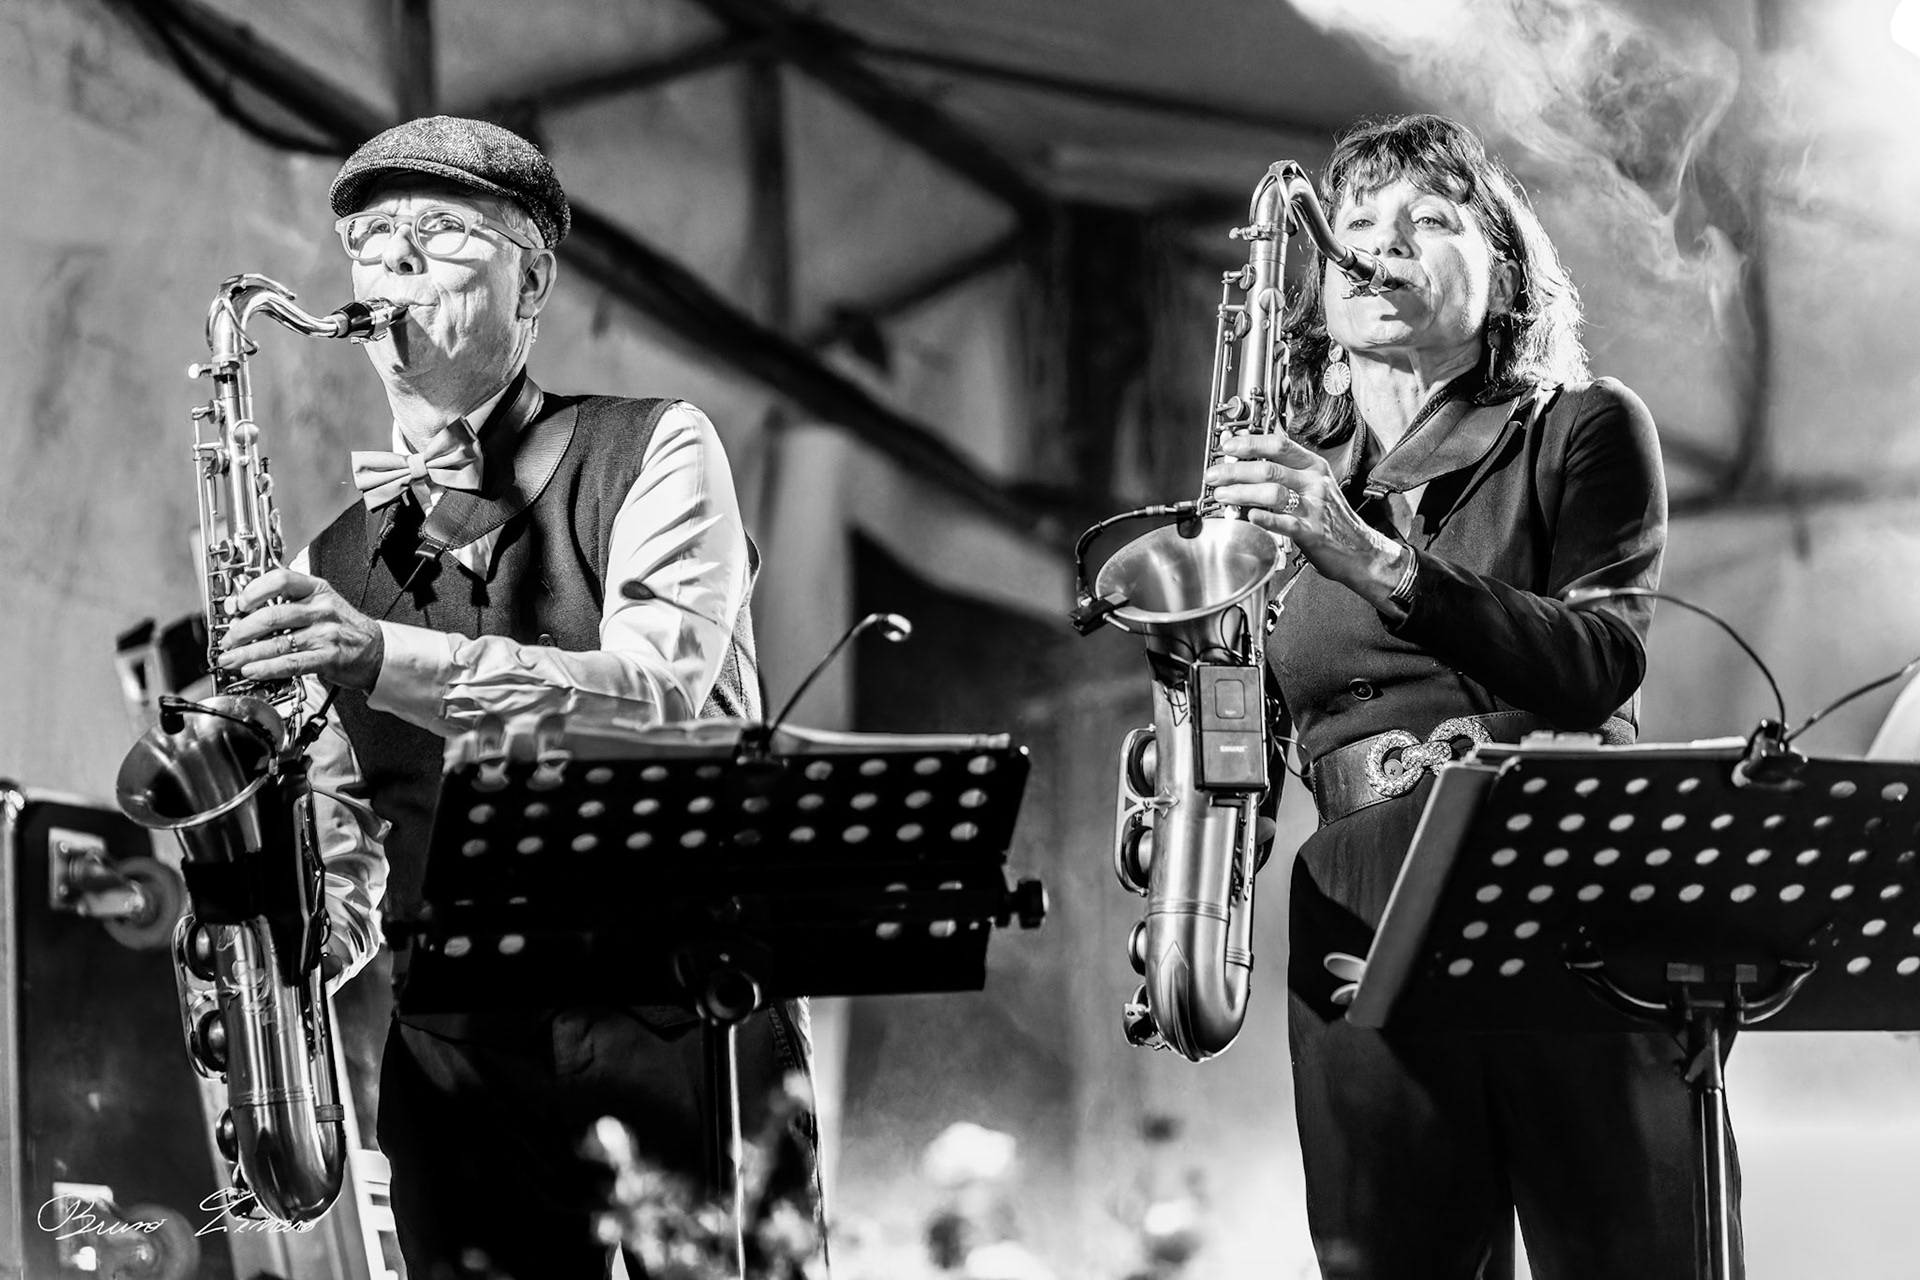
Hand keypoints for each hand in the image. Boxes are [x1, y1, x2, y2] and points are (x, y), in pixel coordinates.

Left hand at [217, 567, 385, 689]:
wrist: (376, 650)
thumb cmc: (344, 627)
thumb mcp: (322, 603)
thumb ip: (289, 602)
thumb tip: (246, 611)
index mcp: (317, 590)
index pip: (281, 579)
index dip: (254, 590)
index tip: (239, 604)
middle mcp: (321, 609)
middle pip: (272, 615)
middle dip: (242, 630)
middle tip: (228, 640)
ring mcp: (325, 634)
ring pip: (277, 643)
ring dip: (247, 654)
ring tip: (231, 659)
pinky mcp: (327, 658)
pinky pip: (290, 663)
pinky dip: (266, 668)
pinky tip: (252, 671)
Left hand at [1204, 431, 1411, 609]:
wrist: (1360, 549)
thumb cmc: (1332, 518)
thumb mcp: (1313, 487)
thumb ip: (1284, 474)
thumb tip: (1247, 463)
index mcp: (1313, 467)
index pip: (1280, 445)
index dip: (1251, 443)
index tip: (1228, 446)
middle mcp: (1314, 483)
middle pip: (1269, 469)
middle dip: (1235, 471)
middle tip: (1214, 475)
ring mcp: (1314, 507)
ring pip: (1272, 493)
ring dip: (1242, 493)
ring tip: (1222, 496)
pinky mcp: (1311, 532)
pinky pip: (1284, 522)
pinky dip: (1264, 518)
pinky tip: (1248, 516)